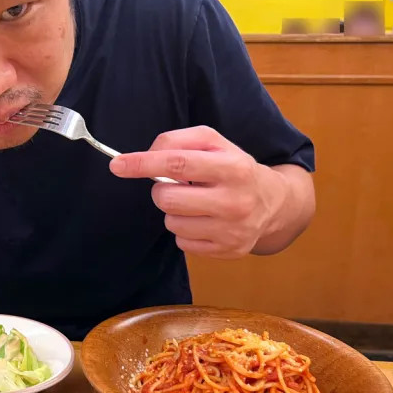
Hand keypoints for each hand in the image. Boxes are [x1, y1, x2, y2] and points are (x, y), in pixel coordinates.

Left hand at [109, 126, 284, 258]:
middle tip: (178, 186)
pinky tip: (203, 221)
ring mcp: (232, 230)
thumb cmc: (235, 168)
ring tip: (195, 204)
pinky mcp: (228, 251)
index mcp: (233, 167)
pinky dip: (185, 231)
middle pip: (168, 199)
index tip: (117, 165)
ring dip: (175, 212)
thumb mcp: (214, 143)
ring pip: (172, 223)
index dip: (142, 163)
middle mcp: (235, 201)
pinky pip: (182, 243)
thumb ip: (179, 141)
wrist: (274, 203)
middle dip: (163, 190)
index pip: (178, 163)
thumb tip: (148, 154)